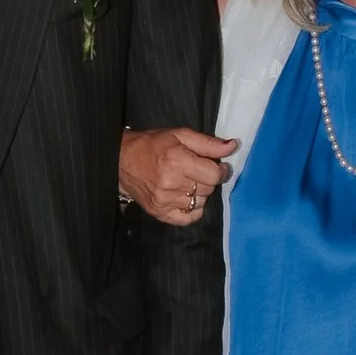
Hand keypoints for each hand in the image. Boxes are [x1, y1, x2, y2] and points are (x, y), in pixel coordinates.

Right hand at [118, 126, 237, 226]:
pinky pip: (189, 218)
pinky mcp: (160, 213)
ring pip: (200, 203)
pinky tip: (185, 197)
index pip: (214, 175)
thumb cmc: (153, 145)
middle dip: (208, 179)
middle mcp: (172, 183)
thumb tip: (233, 146)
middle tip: (198, 170)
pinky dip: (192, 210)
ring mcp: (165, 201)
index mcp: (178, 161)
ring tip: (188, 182)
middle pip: (208, 189)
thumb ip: (208, 143)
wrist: (122, 160)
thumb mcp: (181, 135)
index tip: (219, 166)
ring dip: (199, 193)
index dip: (222, 170)